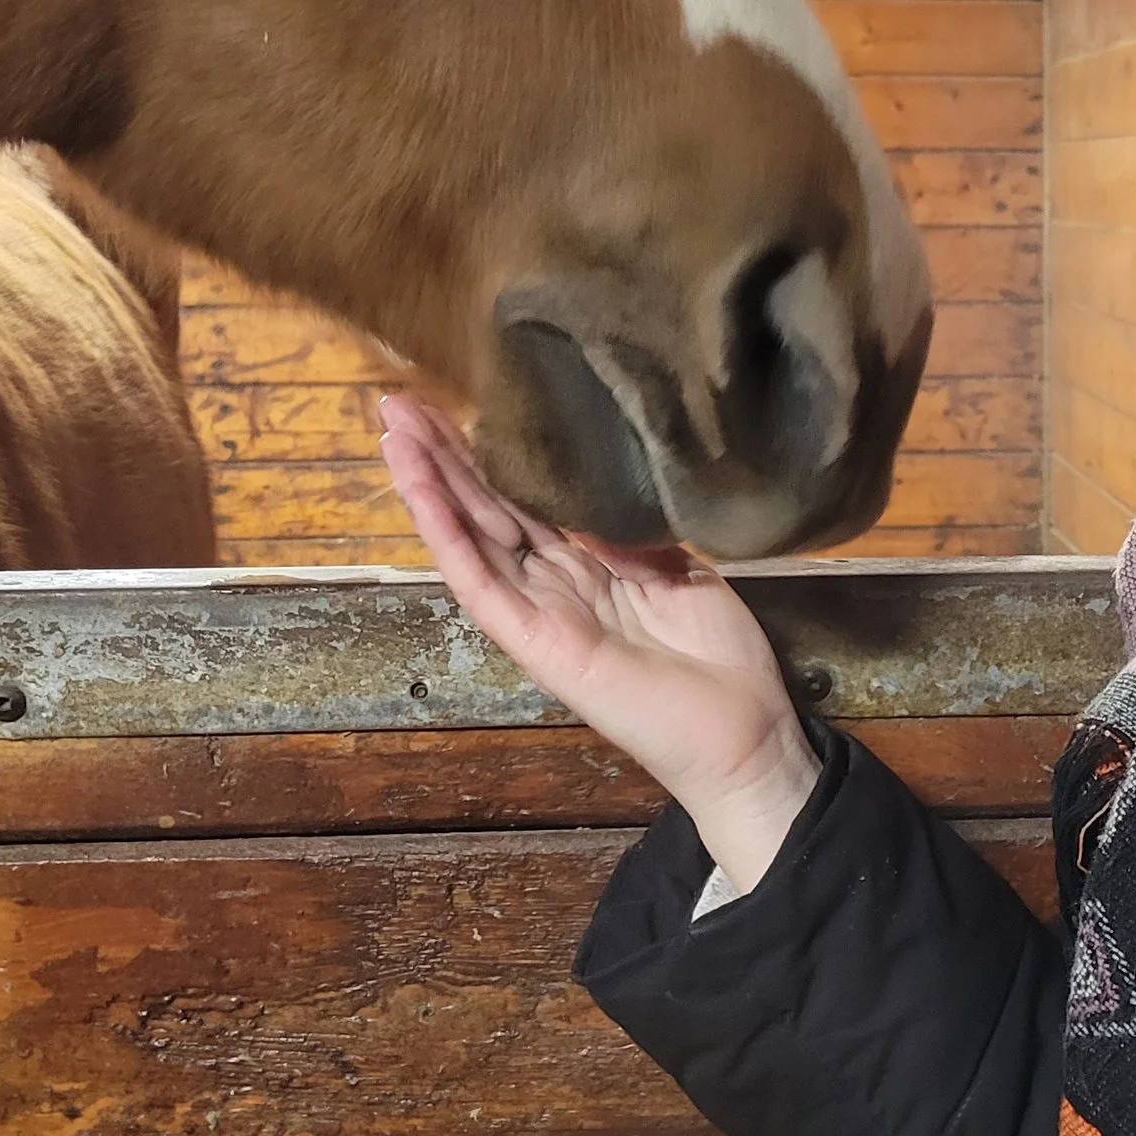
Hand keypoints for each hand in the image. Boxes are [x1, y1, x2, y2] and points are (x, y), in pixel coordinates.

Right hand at [379, 394, 820, 891]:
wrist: (743, 731)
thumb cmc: (719, 658)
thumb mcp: (677, 570)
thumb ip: (624, 533)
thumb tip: (588, 481)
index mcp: (588, 569)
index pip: (523, 502)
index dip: (487, 457)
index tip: (451, 408)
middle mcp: (554, 588)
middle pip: (487, 510)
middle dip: (442, 457)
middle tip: (397, 404)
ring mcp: (540, 615)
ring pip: (472, 539)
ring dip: (429, 486)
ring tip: (392, 433)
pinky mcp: (536, 644)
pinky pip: (482, 586)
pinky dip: (449, 539)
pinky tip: (422, 496)